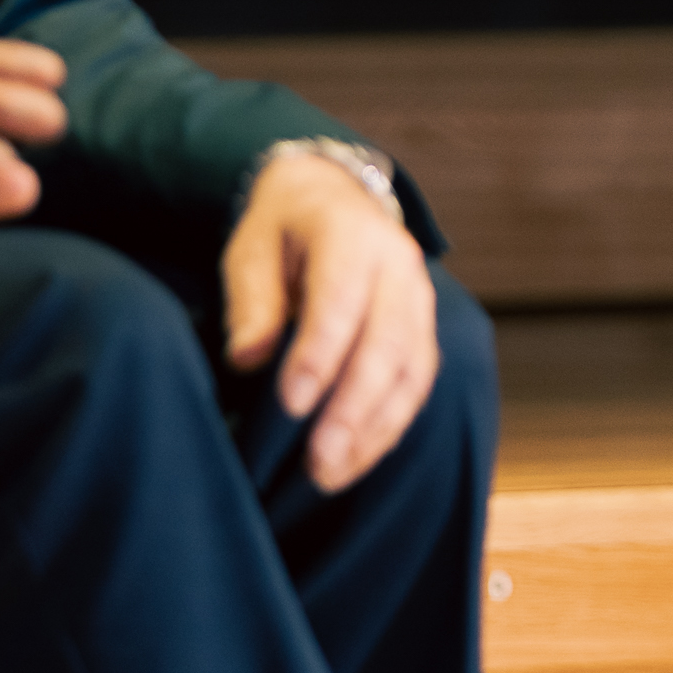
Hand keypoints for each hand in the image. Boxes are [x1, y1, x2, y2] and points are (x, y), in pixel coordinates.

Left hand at [221, 148, 440, 492]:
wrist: (332, 199)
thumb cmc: (283, 230)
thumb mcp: (250, 249)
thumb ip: (251, 301)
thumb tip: (248, 358)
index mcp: (352, 233)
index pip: (342, 298)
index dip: (320, 354)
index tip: (290, 404)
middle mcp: (399, 264)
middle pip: (388, 341)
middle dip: (353, 407)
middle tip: (318, 459)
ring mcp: (420, 298)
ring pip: (412, 370)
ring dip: (374, 428)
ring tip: (331, 474)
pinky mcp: (424, 330)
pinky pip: (418, 384)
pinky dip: (388, 427)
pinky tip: (354, 460)